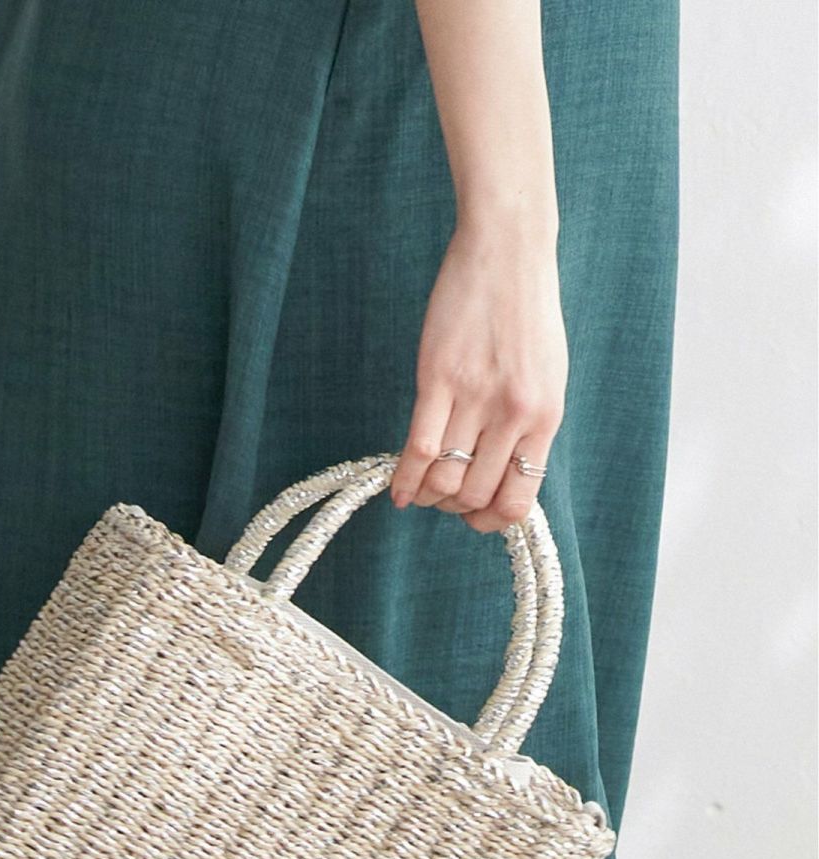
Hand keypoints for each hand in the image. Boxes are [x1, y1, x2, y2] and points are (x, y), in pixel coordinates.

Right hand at [389, 221, 567, 532]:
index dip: (490, 521)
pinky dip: (404, 478)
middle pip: (475, 495)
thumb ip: (528, 425)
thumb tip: (500, 473)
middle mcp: (513, 414)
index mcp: (545, 418)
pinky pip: (419, 448)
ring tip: (421, 490)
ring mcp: (475, 397)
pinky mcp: (438, 379)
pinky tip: (397, 490)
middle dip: (454, 508)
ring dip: (428, 495)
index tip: (474, 515)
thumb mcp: (547, 376)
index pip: (518, 500)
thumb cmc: (527, 312)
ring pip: (445, 479)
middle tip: (442, 497)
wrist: (508, 252)